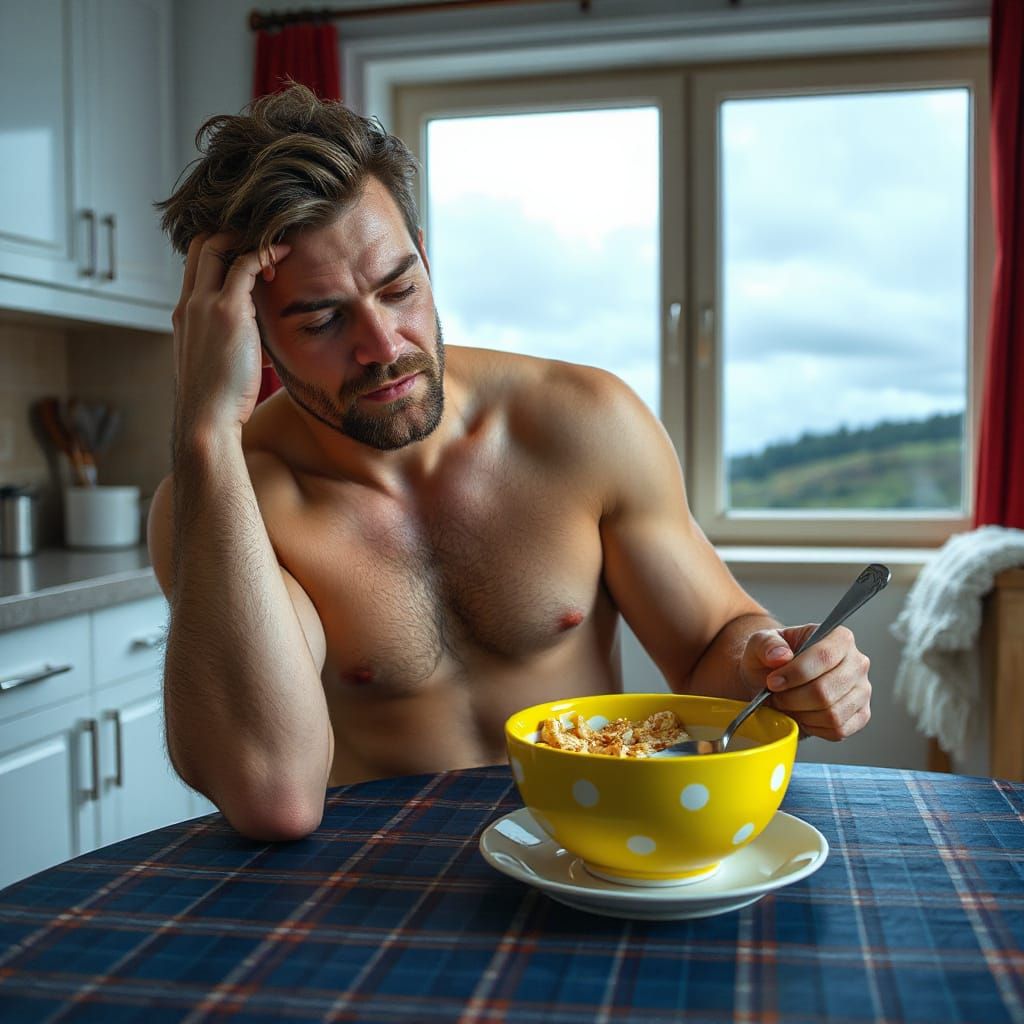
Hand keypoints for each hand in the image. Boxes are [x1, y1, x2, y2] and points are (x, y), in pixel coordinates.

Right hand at [172, 232, 290, 438]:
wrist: (207, 420)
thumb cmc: (220, 401)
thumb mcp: (220, 363)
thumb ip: (231, 342)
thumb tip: (257, 342)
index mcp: (184, 314)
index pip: (195, 264)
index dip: (221, 249)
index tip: (250, 253)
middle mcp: (189, 303)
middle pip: (200, 244)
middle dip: (231, 233)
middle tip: (263, 237)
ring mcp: (203, 304)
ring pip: (217, 246)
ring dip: (248, 239)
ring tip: (276, 242)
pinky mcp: (226, 311)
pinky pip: (244, 265)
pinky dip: (264, 253)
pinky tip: (283, 253)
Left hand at [741, 625, 871, 740]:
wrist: (775, 681)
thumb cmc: (771, 660)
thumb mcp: (760, 644)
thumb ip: (766, 645)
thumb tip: (780, 656)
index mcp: (839, 637)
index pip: (825, 656)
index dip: (796, 673)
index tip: (773, 682)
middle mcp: (857, 662)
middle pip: (826, 690)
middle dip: (792, 698)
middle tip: (775, 696)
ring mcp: (862, 691)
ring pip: (832, 713)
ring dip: (801, 713)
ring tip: (787, 704)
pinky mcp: (861, 715)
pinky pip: (838, 729)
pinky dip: (813, 727)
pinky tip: (801, 714)